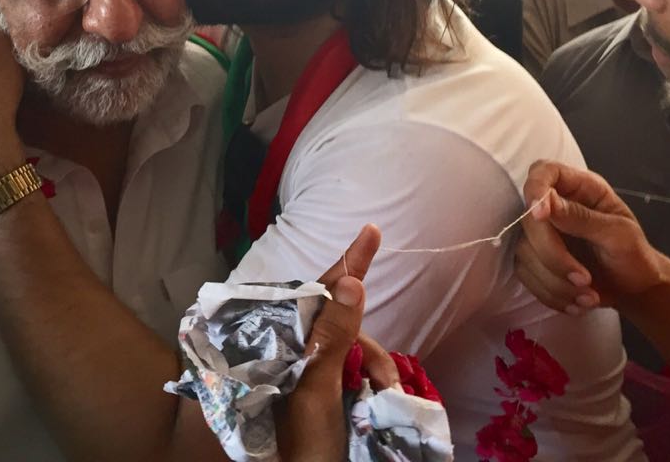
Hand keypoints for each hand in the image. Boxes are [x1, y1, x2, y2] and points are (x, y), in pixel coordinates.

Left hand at [277, 226, 397, 461]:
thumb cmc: (299, 440)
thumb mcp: (316, 386)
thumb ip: (332, 334)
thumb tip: (350, 280)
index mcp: (285, 340)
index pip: (319, 293)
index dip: (349, 262)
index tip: (371, 230)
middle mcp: (298, 349)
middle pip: (346, 326)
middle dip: (372, 351)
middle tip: (385, 385)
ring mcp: (311, 370)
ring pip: (358, 352)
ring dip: (376, 373)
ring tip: (381, 403)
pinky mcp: (325, 391)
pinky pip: (358, 373)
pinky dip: (373, 385)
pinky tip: (379, 403)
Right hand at [515, 160, 669, 314]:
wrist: (634, 289)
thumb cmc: (634, 255)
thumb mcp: (619, 234)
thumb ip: (583, 218)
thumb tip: (545, 203)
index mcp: (580, 189)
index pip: (543, 172)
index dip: (535, 189)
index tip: (540, 216)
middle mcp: (555, 207)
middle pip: (528, 220)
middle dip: (552, 255)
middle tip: (584, 279)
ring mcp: (542, 234)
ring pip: (525, 252)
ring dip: (555, 281)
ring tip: (589, 297)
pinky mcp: (535, 260)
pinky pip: (526, 275)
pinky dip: (551, 294)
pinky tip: (577, 302)